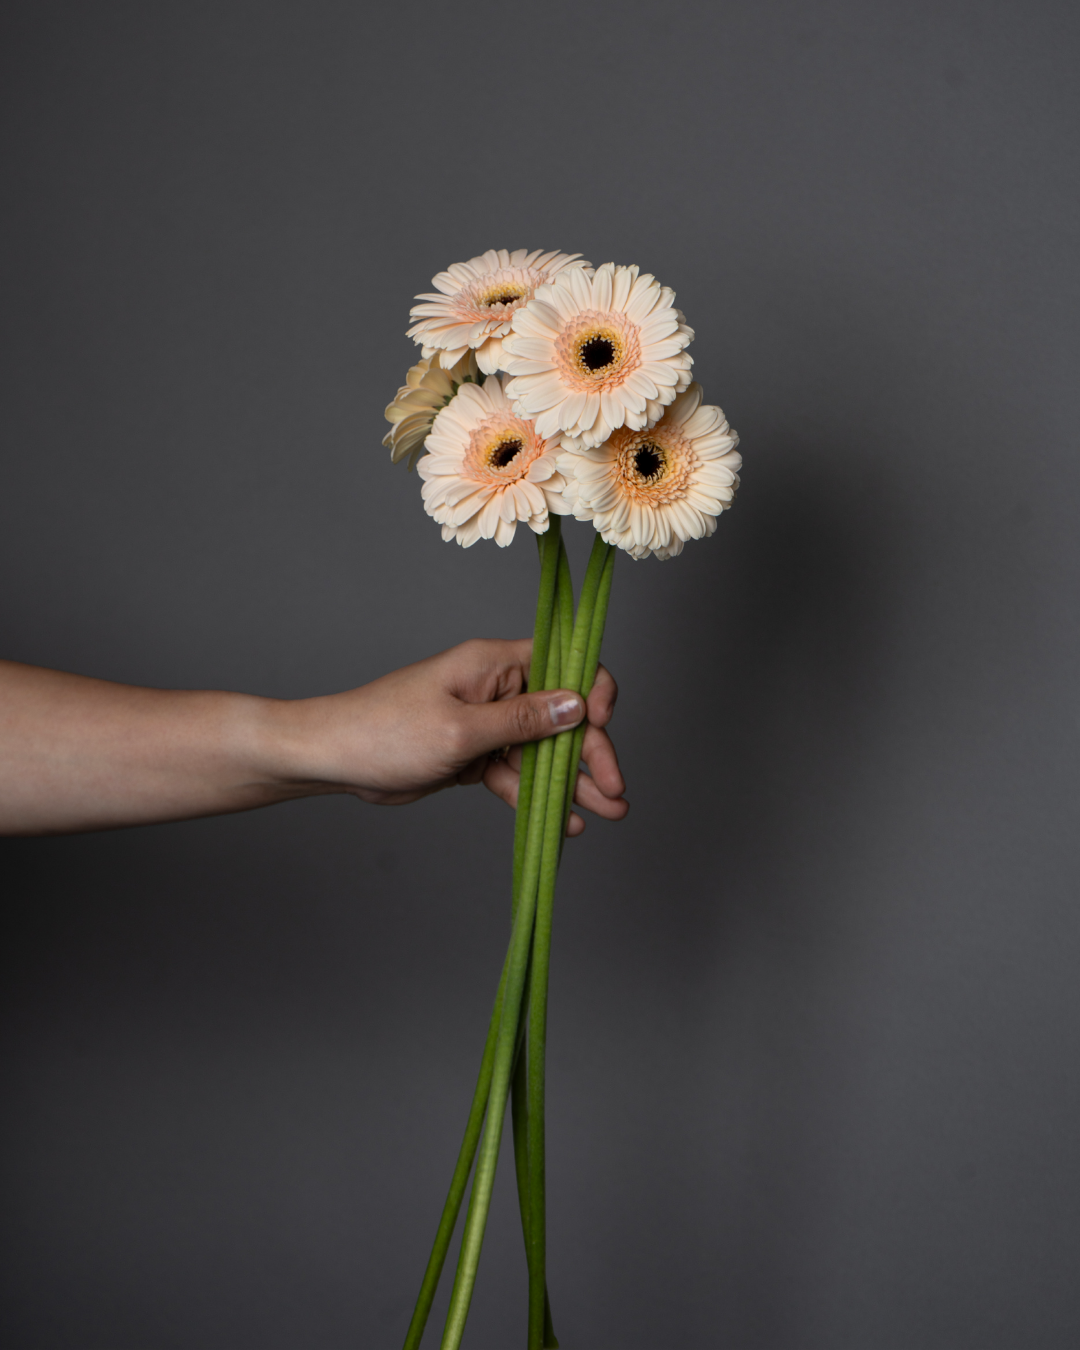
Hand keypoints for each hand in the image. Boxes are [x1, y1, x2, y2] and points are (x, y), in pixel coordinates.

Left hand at [277, 638, 627, 834]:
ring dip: (574, 782)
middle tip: (617, 792)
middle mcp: (497, 688)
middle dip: (593, 753)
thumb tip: (578, 704)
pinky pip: (517, 774)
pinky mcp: (474, 754)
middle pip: (562, 716)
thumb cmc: (386, 731)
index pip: (564, 663)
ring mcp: (487, 723)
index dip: (592, 692)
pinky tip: (564, 821)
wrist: (334, 759)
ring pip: (543, 752)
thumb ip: (522, 721)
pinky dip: (539, 796)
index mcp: (494, 664)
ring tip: (608, 812)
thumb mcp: (460, 729)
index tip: (602, 726)